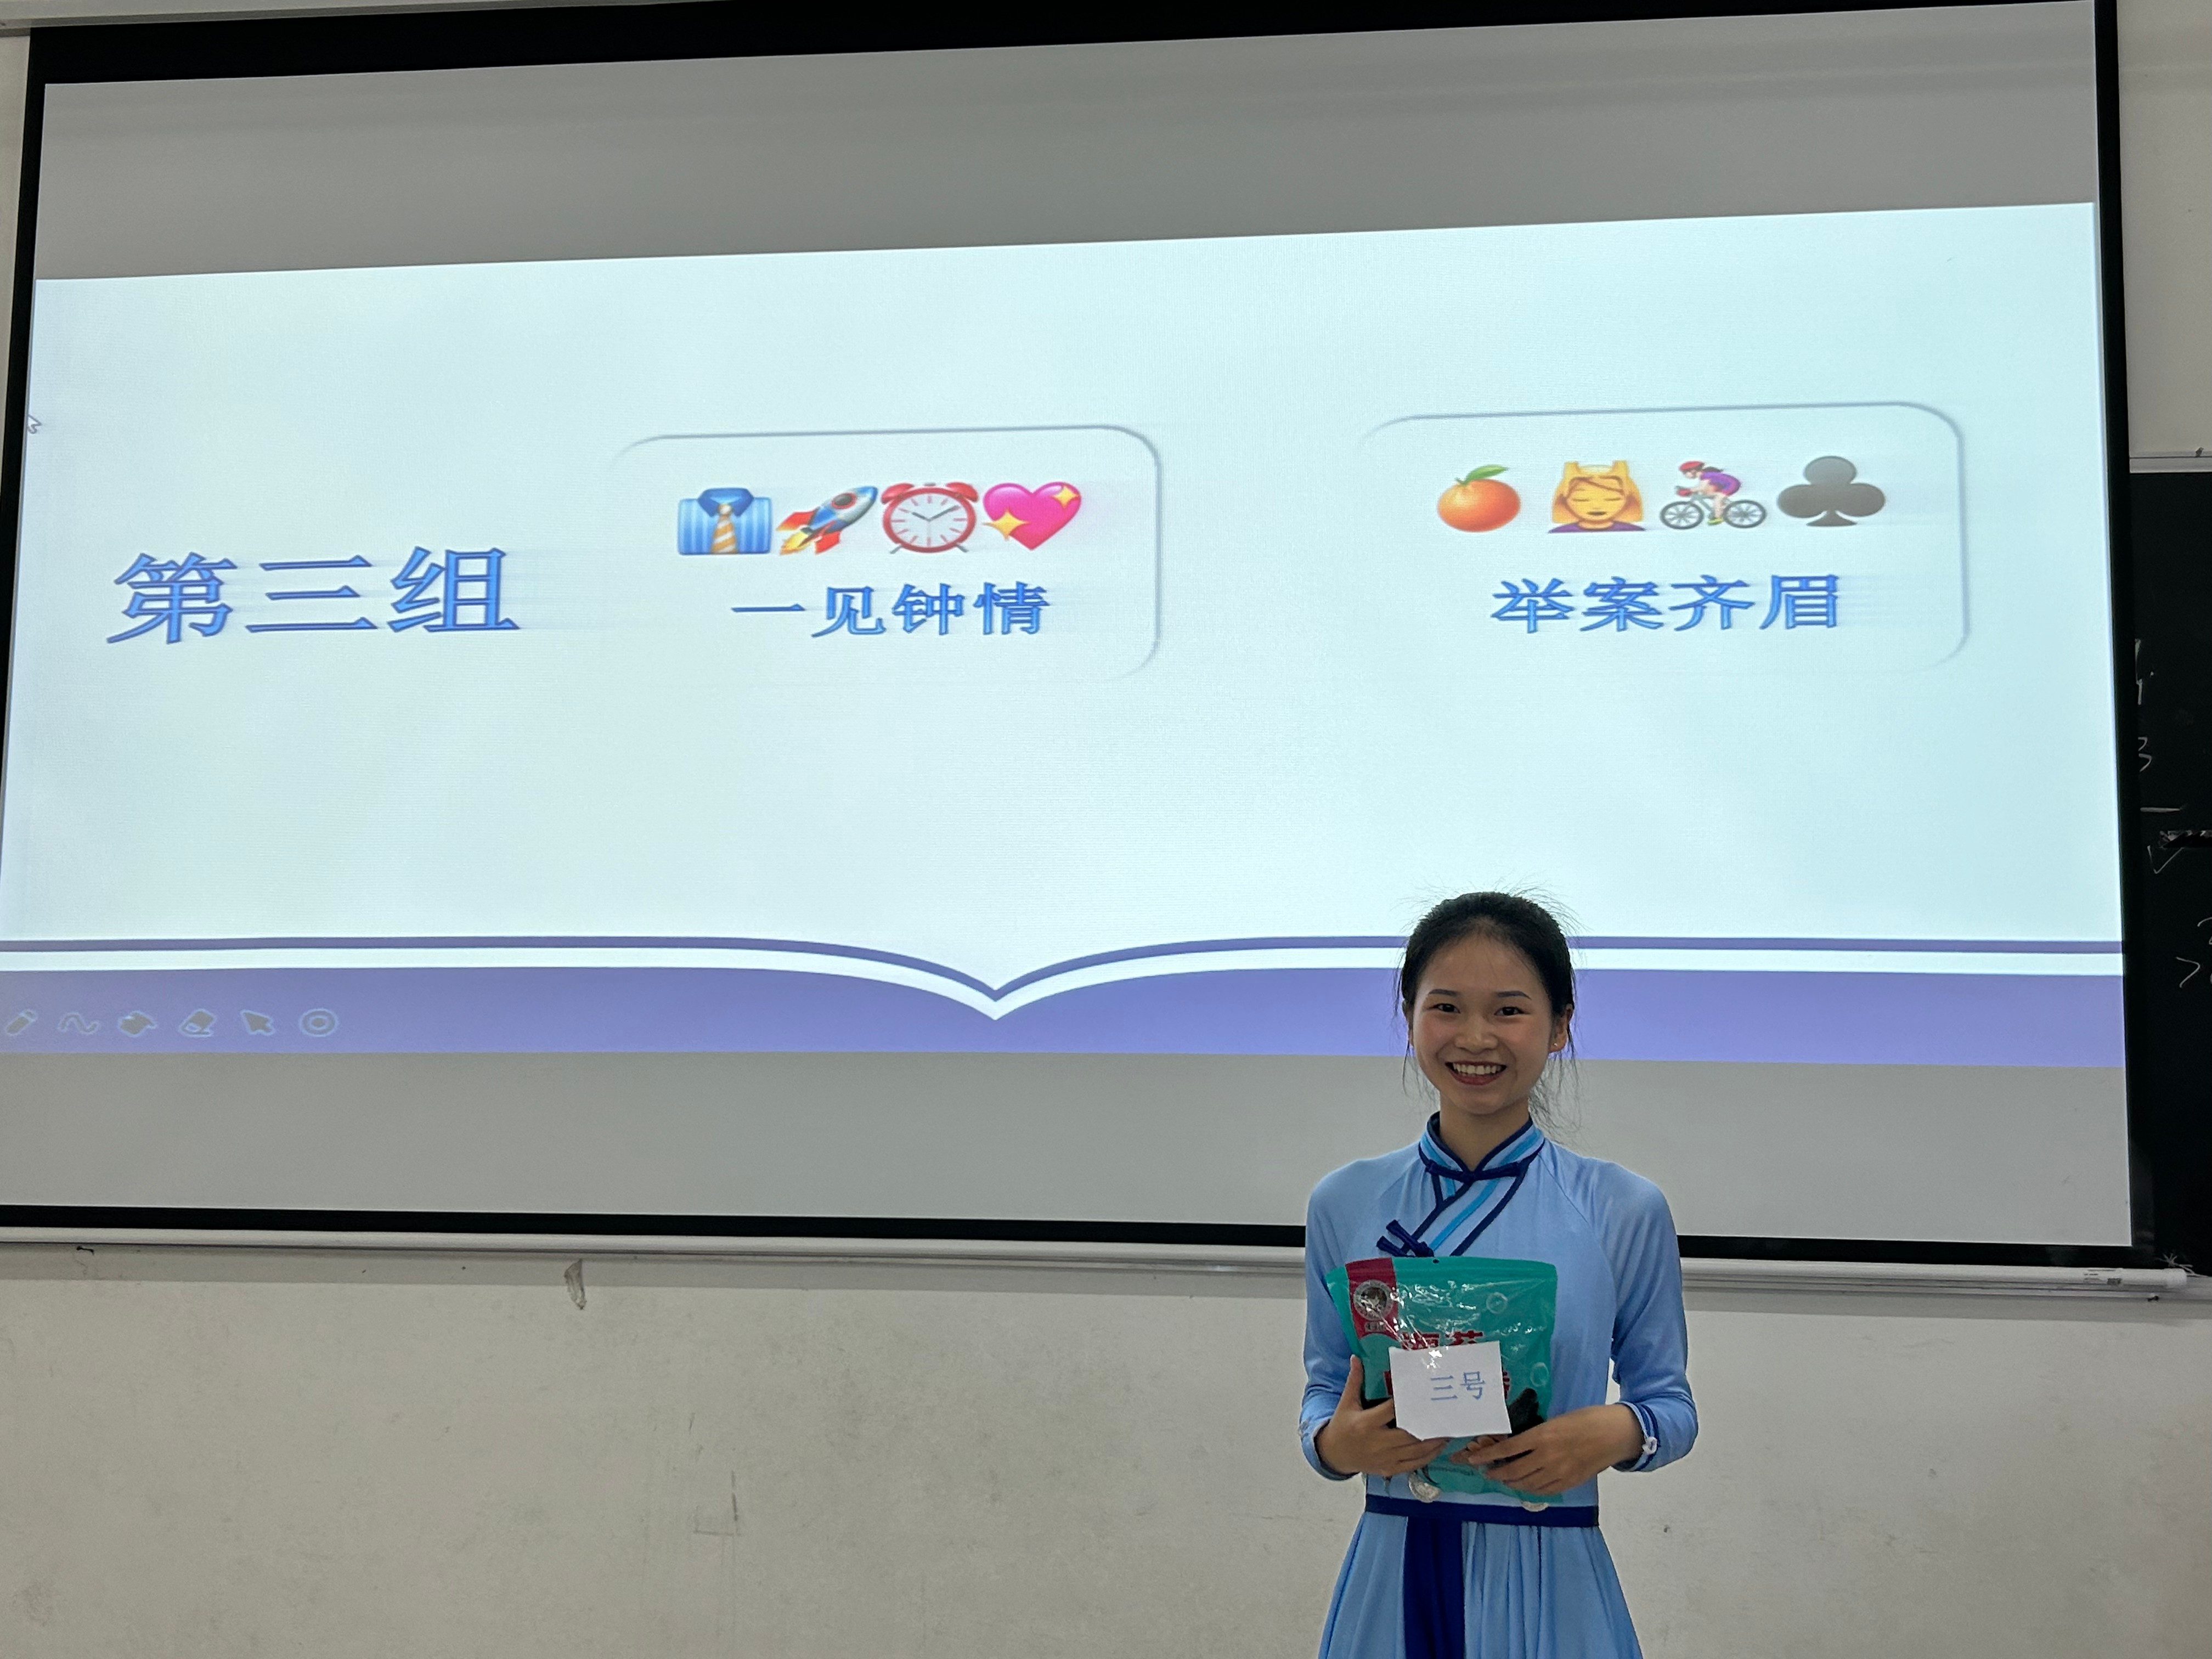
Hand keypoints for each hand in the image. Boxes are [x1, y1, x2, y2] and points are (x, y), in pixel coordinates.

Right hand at [1314, 1357, 1450, 1478]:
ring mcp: (1385, 1458)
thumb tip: (1356, 1357)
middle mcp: (1378, 1442)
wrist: (1335, 1455)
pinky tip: (1438, 1447)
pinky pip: (1414, 1464)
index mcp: (1367, 1423)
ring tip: (1448, 1431)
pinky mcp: (1390, 1469)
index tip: (1423, 1395)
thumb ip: (1354, 1381)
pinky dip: (1428, 1456)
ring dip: (1434, 1442)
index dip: (1407, 1404)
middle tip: (1444, 1415)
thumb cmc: (1342, 1426)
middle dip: (1428, 1426)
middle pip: (1409, 1434)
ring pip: (1416, 1451)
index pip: (1392, 1411)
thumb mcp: (1346, 1403)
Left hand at [1449, 1404, 1644, 1495]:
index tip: (1472, 1458)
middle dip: (1495, 1472)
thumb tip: (1517, 1445)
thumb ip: (1536, 1435)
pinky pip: (1543, 1490)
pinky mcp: (1569, 1482)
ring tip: (1501, 1478)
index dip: (1486, 1456)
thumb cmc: (1586, 1419)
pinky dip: (1529, 1489)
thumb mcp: (1556, 1420)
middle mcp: (1547, 1457)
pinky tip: (1524, 1485)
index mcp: (1542, 1436)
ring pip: (1526, 1484)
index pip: (1506, 1449)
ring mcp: (1559, 1472)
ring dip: (1510, 1482)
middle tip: (1485, 1470)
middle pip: (1513, 1471)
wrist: (1614, 1434)